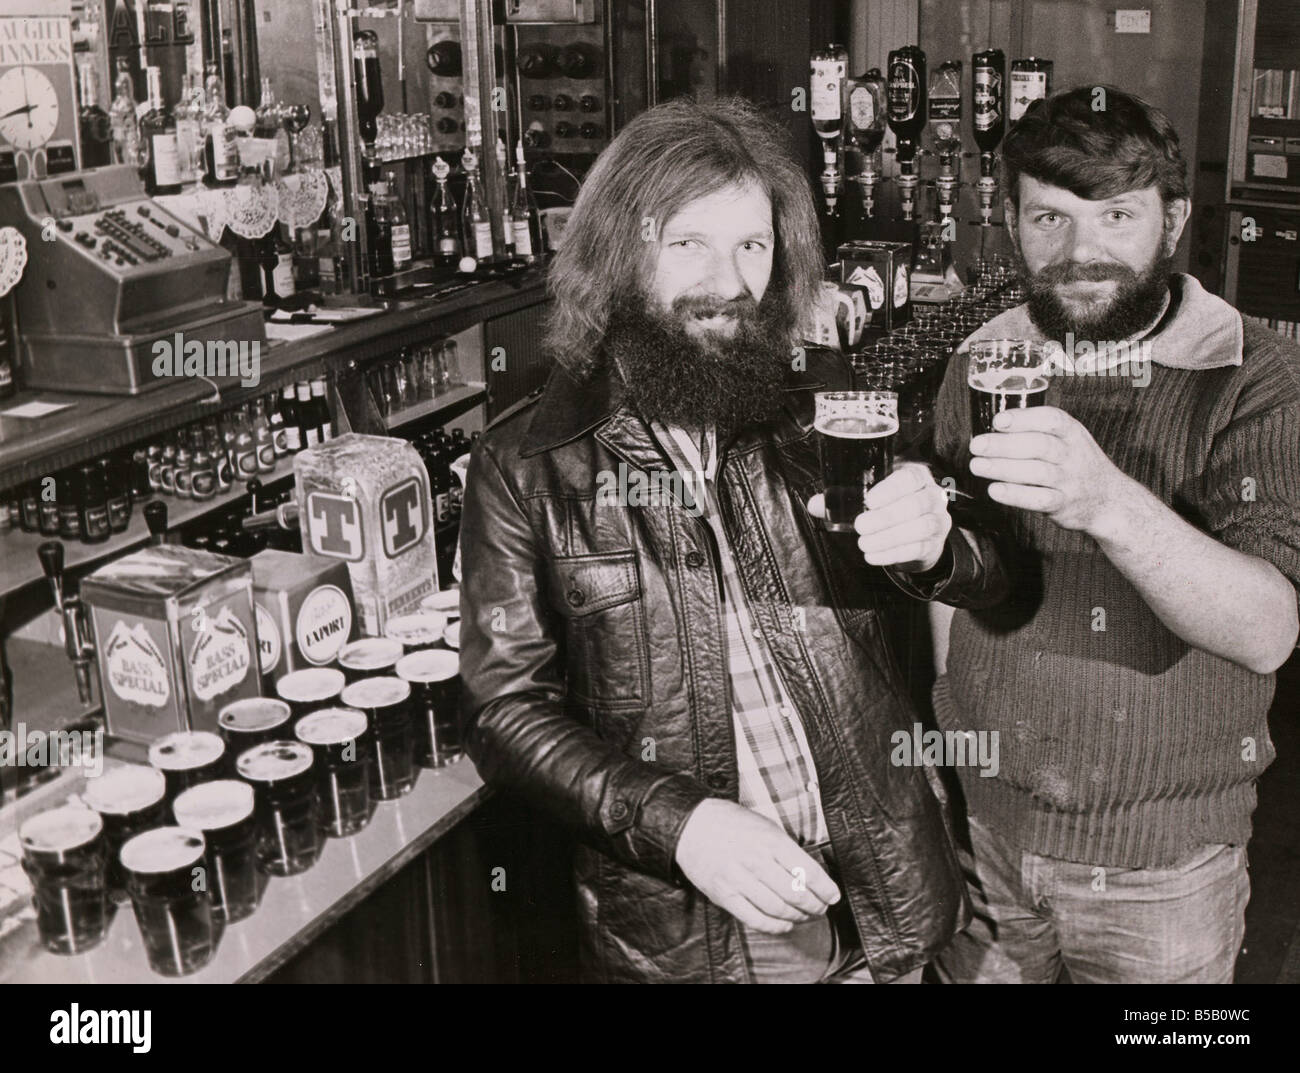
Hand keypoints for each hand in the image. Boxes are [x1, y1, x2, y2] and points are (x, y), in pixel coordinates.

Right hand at [674, 799, 840, 933]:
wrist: (692, 826)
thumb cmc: (733, 824)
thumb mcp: (766, 825)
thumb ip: (787, 849)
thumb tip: (812, 875)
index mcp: (771, 840)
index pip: (808, 871)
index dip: (826, 889)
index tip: (833, 896)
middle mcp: (756, 861)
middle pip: (796, 894)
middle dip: (815, 906)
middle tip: (821, 908)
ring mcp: (739, 880)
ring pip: (778, 910)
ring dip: (798, 918)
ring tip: (805, 916)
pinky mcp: (724, 895)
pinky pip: (755, 919)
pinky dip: (775, 927)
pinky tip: (784, 924)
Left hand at [807, 462, 952, 572]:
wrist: (916, 533)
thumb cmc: (890, 507)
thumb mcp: (870, 497)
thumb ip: (842, 498)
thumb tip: (813, 504)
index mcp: (916, 476)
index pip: (910, 478)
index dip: (891, 489)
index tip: (870, 501)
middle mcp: (933, 495)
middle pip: (917, 503)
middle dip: (887, 517)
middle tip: (860, 526)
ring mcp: (938, 519)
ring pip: (921, 527)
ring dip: (890, 537)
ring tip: (864, 543)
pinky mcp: (935, 543)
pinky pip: (918, 548)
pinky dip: (893, 553)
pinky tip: (873, 556)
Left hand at [969, 406, 1134, 535]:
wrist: (1109, 500)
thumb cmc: (1076, 465)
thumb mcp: (1067, 440)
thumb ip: (1036, 432)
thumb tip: (992, 430)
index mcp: (1072, 433)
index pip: (1052, 420)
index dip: (1024, 419)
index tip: (998, 421)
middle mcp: (1073, 455)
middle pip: (1040, 445)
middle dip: (1005, 444)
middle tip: (977, 445)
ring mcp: (1070, 481)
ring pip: (1037, 472)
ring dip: (1003, 468)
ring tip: (977, 465)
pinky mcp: (1064, 505)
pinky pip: (1039, 500)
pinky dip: (1015, 495)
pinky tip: (995, 490)